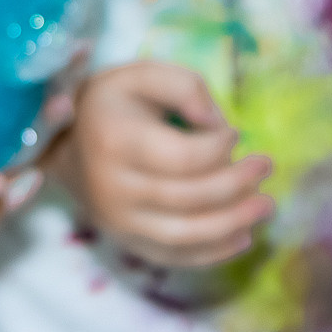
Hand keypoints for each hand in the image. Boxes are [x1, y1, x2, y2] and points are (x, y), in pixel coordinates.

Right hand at [56, 63, 273, 266]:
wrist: (64, 146)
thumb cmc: (113, 104)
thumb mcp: (143, 75)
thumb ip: (185, 87)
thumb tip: (216, 124)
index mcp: (117, 142)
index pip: (181, 158)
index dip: (219, 148)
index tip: (237, 134)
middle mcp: (114, 188)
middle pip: (188, 198)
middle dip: (237, 185)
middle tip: (267, 167)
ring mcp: (117, 221)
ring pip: (184, 235)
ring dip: (232, 224)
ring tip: (266, 207)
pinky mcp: (125, 241)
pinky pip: (172, 256)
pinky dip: (211, 253)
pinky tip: (243, 238)